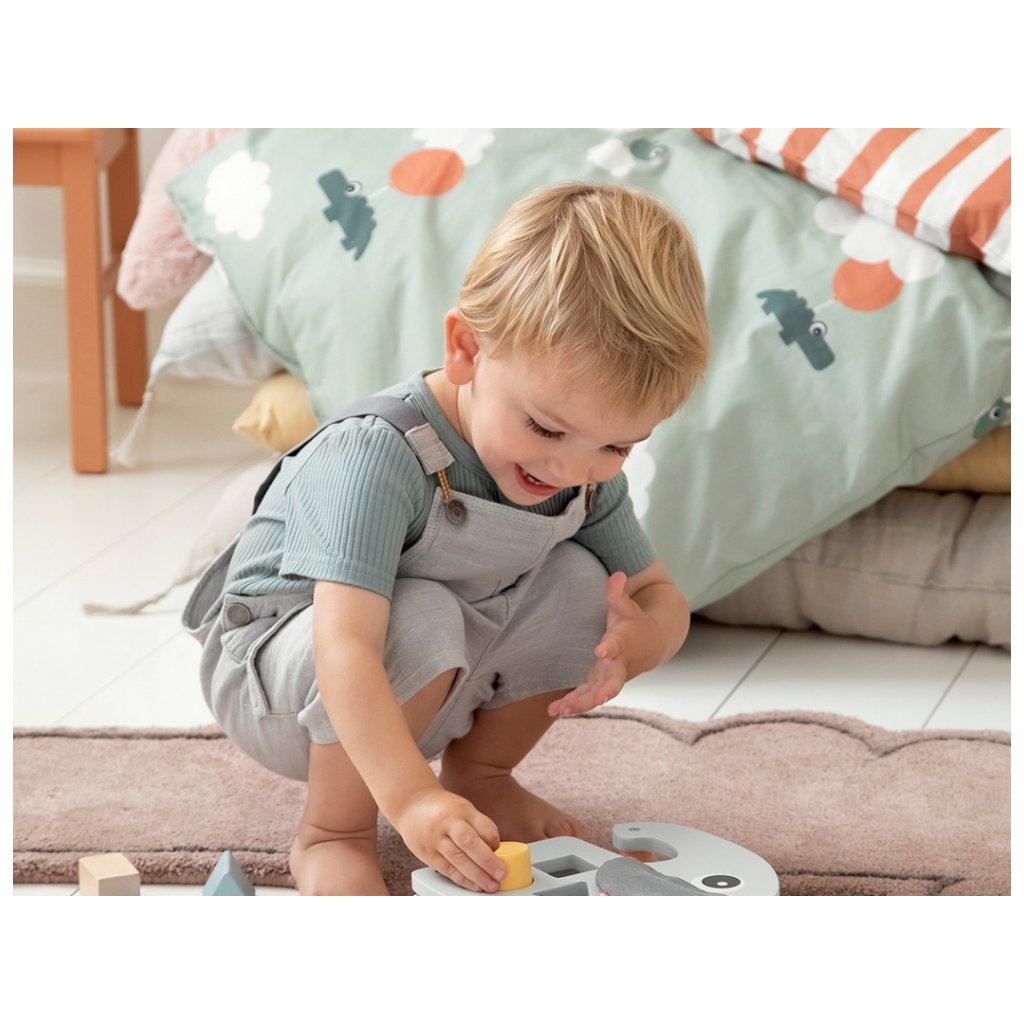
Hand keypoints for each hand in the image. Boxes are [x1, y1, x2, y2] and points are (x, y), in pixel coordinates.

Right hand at [392, 787, 505, 892]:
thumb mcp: (462, 807)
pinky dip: (463, 880)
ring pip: (458, 860)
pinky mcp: (428, 855)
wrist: (411, 805)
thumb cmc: (442, 808)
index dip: (494, 841)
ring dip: (477, 876)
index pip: (483, 826)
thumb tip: (495, 849)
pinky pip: (447, 870)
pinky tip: (474, 886)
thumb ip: (477, 825)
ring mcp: (436, 840)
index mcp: (461, 809)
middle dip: (487, 861)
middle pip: (469, 843)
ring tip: (490, 886)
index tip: (501, 850)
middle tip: (501, 874)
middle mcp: (448, 823)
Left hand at [547, 572, 640, 716]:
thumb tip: (617, 574)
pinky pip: (586, 697)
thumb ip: (617, 594)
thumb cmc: (632, 622)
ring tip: (560, 709)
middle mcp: (618, 664)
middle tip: (597, 697)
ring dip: (581, 703)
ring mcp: (609, 677)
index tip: (602, 649)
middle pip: (613, 680)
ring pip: (597, 694)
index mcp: (624, 641)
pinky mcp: (599, 685)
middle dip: (604, 689)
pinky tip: (554, 710)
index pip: (618, 644)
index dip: (611, 646)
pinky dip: (573, 705)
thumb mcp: (627, 606)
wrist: (650, 644)